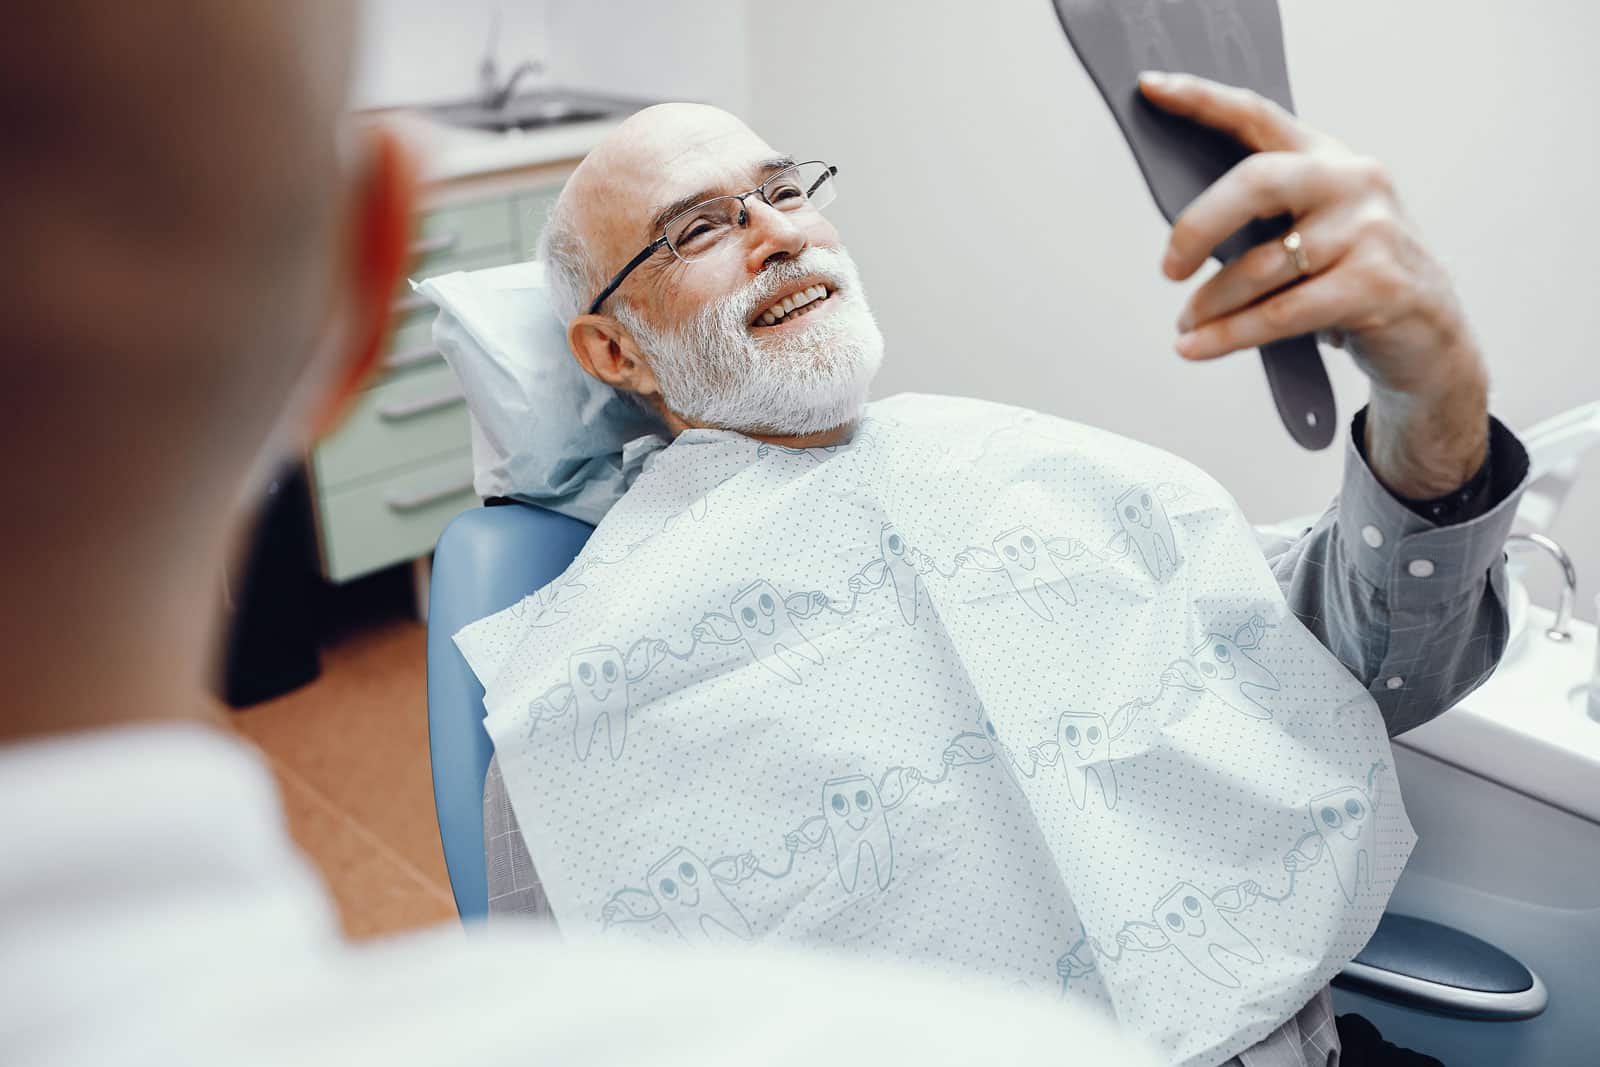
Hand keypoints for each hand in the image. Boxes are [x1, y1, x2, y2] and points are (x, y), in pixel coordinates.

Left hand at [1140, 71, 1488, 494]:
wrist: (1431, 335)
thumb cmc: (1355, 279)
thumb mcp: (1314, 232)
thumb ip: (1263, 218)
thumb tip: (1182, 237)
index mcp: (1328, 158)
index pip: (1258, 115)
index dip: (1201, 99)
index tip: (1150, 88)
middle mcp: (1353, 182)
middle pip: (1256, 182)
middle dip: (1198, 225)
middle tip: (1169, 268)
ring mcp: (1370, 231)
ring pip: (1261, 265)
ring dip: (1211, 303)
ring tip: (1186, 325)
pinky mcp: (1376, 285)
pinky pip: (1280, 313)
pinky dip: (1229, 334)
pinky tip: (1196, 347)